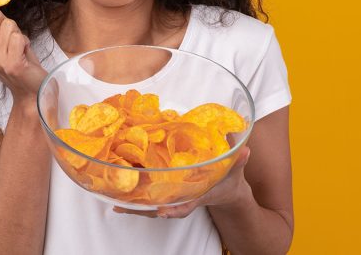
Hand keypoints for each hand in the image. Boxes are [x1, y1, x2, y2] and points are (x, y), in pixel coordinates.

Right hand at [0, 1, 47, 101]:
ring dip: (18, 33)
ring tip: (19, 48)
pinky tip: (24, 53)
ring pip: (9, 24)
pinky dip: (25, 41)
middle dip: (7, 21)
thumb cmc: (17, 62)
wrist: (30, 89)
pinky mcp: (12, 64)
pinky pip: (19, 37)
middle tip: (12, 38)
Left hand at [113, 146, 250, 218]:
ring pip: (154, 206)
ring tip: (115, 203)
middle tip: (124, 206)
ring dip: (135, 206)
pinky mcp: (169, 192)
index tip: (163, 211)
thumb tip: (245, 149)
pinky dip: (136, 198)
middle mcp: (184, 198)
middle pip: (162, 208)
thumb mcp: (235, 169)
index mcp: (199, 194)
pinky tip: (119, 197)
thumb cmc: (229, 179)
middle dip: (144, 209)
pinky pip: (152, 198)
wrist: (227, 191)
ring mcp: (176, 197)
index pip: (187, 204)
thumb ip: (238, 160)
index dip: (175, 209)